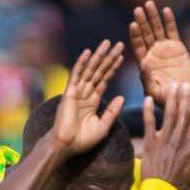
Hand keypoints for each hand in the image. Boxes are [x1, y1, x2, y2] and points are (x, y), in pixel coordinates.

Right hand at [49, 40, 125, 156]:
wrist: (67, 146)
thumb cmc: (83, 140)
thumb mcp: (103, 126)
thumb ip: (112, 111)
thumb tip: (122, 96)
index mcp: (92, 100)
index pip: (104, 79)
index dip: (113, 68)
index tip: (121, 56)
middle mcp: (85, 93)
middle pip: (99, 71)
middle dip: (109, 57)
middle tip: (119, 44)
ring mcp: (77, 91)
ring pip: (90, 69)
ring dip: (99, 56)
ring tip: (107, 43)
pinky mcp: (69, 92)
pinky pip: (76, 75)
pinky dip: (82, 63)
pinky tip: (88, 52)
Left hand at [129, 0, 189, 101]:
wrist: (184, 97)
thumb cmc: (167, 99)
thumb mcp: (154, 92)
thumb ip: (148, 81)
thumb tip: (142, 68)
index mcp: (144, 63)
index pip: (137, 46)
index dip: (135, 35)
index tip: (132, 24)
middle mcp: (152, 53)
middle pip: (145, 34)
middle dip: (141, 21)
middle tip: (137, 9)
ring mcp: (164, 49)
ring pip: (157, 29)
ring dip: (153, 17)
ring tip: (148, 3)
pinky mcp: (177, 47)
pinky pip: (172, 31)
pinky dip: (169, 21)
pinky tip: (166, 10)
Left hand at [137, 87, 189, 189]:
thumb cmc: (178, 185)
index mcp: (189, 148)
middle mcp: (178, 142)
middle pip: (183, 115)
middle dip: (184, 98)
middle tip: (184, 83)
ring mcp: (164, 142)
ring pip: (169, 116)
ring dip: (170, 99)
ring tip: (171, 85)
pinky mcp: (149, 144)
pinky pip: (149, 124)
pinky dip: (147, 110)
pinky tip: (147, 98)